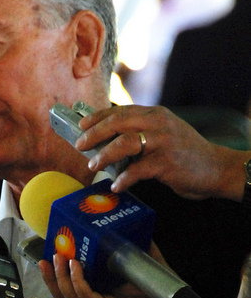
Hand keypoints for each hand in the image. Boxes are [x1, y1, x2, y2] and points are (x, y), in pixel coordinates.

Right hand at [39, 252, 185, 297]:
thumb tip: (129, 226)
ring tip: (56, 258)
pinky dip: (77, 280)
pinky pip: (85, 296)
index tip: (50, 257)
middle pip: (62, 296)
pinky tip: (75, 265)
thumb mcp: (139, 265)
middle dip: (49, 279)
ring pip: (68, 297)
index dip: (56, 277)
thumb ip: (133, 248)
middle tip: (43, 260)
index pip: (70, 290)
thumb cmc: (158, 293)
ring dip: (60, 277)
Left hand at [76, 104, 241, 199]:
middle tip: (80, 145)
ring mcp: (162, 142)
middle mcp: (157, 123)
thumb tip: (105, 141)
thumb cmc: (184, 153)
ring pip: (124, 143)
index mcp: (154, 114)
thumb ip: (140, 132)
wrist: (216, 168)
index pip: (120, 111)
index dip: (97, 117)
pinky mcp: (166, 162)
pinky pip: (137, 170)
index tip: (81, 125)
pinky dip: (123, 179)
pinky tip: (116, 186)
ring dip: (104, 155)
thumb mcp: (163, 133)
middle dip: (94, 134)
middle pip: (117, 123)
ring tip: (93, 166)